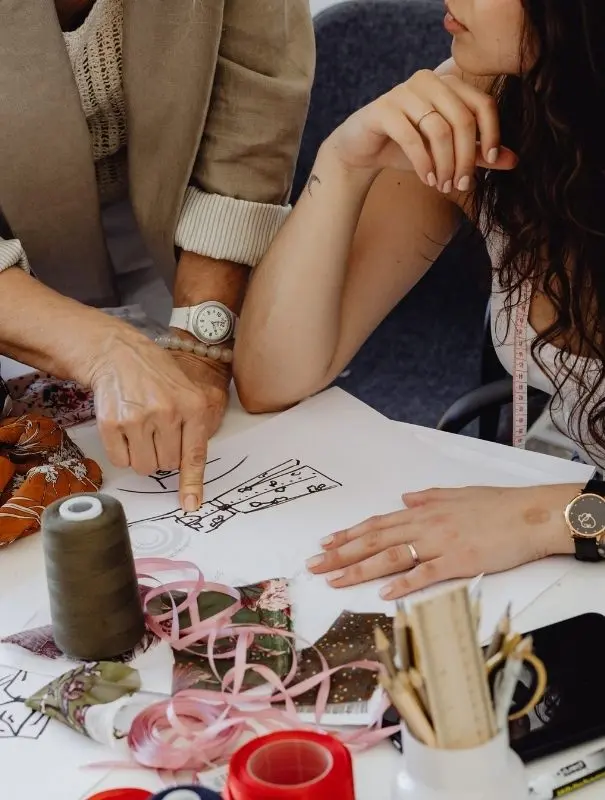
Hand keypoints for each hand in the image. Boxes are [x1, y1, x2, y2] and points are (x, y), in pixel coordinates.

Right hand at [88, 325, 224, 510]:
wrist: (119, 353)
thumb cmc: (157, 376)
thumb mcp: (187, 392)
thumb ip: (194, 426)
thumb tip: (190, 469)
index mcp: (192, 406)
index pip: (195, 455)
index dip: (192, 484)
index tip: (191, 505)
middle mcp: (166, 413)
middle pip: (168, 465)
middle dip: (163, 455)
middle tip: (157, 433)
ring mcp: (137, 419)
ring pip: (145, 467)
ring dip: (143, 457)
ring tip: (142, 430)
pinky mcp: (112, 424)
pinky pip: (121, 461)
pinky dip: (123, 453)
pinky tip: (125, 430)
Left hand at [306, 484, 582, 598]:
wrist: (531, 514)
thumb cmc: (498, 505)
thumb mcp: (458, 494)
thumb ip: (429, 497)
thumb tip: (405, 498)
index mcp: (424, 511)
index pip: (378, 524)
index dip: (350, 534)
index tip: (326, 543)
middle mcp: (426, 526)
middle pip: (375, 540)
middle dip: (341, 554)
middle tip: (315, 565)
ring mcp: (440, 544)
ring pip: (391, 557)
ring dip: (360, 569)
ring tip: (334, 580)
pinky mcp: (459, 562)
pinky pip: (425, 574)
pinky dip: (403, 584)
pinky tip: (383, 594)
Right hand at [329, 69, 516, 191]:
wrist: (362, 150)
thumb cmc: (408, 148)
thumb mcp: (447, 152)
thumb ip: (477, 153)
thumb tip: (513, 160)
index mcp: (449, 84)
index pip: (483, 104)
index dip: (491, 134)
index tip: (489, 162)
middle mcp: (428, 81)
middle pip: (462, 119)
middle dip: (465, 158)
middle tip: (460, 185)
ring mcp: (404, 92)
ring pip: (439, 129)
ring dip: (445, 164)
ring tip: (442, 186)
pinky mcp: (383, 109)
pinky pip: (412, 137)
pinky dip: (423, 163)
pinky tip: (426, 179)